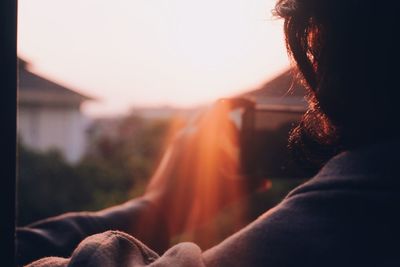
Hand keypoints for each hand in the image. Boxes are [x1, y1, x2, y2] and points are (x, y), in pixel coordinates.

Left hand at [143, 101, 260, 236]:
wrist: (158, 213)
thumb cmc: (192, 203)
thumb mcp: (227, 195)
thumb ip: (250, 184)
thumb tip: (266, 182)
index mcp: (203, 138)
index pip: (222, 106)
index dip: (240, 102)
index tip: (253, 105)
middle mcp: (188, 135)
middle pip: (215, 116)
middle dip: (231, 127)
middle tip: (239, 148)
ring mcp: (178, 142)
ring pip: (204, 127)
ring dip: (219, 138)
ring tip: (226, 164)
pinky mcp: (173, 151)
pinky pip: (193, 137)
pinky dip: (207, 145)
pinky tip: (212, 167)